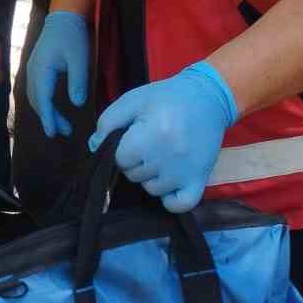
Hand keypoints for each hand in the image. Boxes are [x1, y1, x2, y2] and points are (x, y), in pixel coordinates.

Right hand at [25, 10, 88, 137]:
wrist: (63, 18)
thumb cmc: (72, 36)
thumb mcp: (79, 58)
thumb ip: (78, 80)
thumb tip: (77, 104)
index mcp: (41, 69)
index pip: (43, 98)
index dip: (48, 117)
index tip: (53, 132)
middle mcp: (32, 72)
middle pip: (37, 100)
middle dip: (49, 118)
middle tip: (64, 132)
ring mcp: (32, 70)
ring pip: (35, 97)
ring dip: (46, 112)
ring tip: (61, 125)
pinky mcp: (36, 69)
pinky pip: (36, 91)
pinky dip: (43, 103)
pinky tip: (52, 109)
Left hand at [89, 60, 238, 212]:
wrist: (207, 97)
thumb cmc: (166, 98)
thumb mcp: (132, 101)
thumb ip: (108, 122)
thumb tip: (94, 146)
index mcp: (151, 136)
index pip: (120, 159)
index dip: (122, 148)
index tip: (132, 137)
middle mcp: (168, 158)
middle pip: (134, 175)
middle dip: (135, 161)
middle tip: (149, 142)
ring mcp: (185, 172)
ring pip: (152, 190)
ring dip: (151, 177)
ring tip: (161, 155)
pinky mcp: (200, 180)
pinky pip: (179, 204)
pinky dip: (170, 199)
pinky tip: (169, 183)